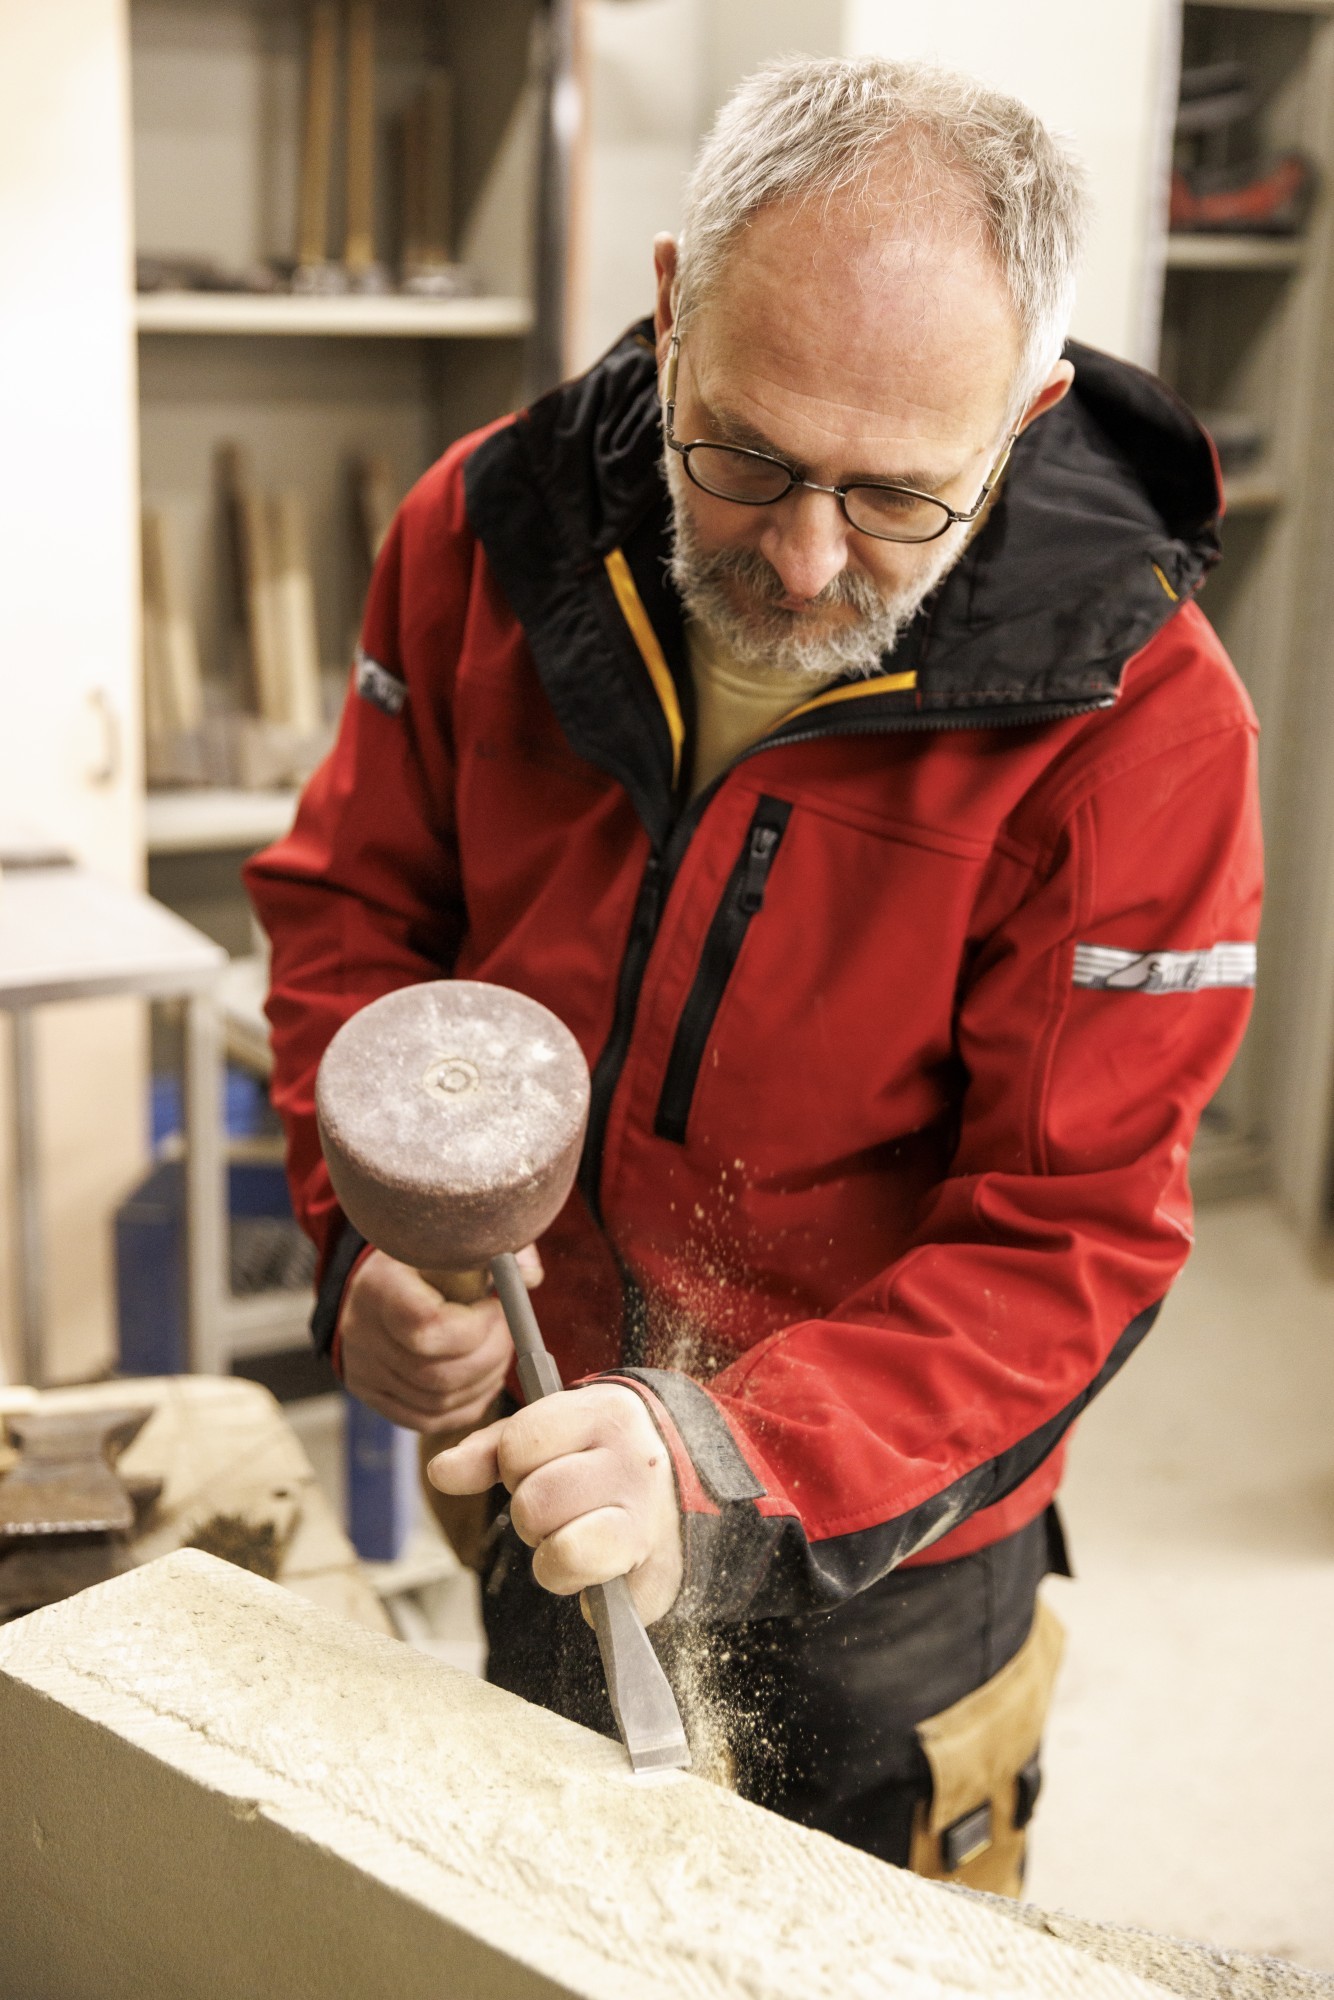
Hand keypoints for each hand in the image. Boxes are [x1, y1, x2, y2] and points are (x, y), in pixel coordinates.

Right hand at [337, 1244, 541, 1432]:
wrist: (375, 1279)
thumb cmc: (425, 1256)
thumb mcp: (454, 1240)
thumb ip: (494, 1252)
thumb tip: (531, 1277)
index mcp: (379, 1286)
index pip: (426, 1326)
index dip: (477, 1326)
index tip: (498, 1307)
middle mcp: (362, 1333)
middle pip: (437, 1373)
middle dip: (489, 1357)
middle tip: (508, 1334)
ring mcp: (363, 1370)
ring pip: (437, 1402)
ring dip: (483, 1382)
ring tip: (498, 1352)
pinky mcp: (372, 1394)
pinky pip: (427, 1419)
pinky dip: (466, 1405)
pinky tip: (483, 1379)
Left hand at [427, 1384, 683, 1624]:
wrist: (692, 1469)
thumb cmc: (603, 1450)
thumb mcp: (553, 1429)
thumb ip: (491, 1449)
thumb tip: (440, 1473)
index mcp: (605, 1414)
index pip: (518, 1447)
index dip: (515, 1464)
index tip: (543, 1463)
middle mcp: (635, 1464)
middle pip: (534, 1504)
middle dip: (534, 1514)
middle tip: (563, 1506)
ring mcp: (653, 1521)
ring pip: (561, 1555)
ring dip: (556, 1558)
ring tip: (579, 1538)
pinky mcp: (663, 1575)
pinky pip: (597, 1608)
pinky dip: (592, 1599)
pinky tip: (607, 1571)